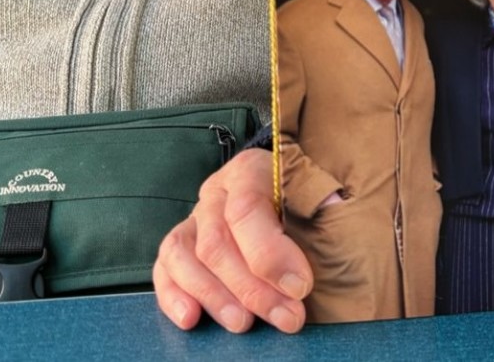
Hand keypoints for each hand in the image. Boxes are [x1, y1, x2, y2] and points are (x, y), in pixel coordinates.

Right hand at [153, 148, 312, 332]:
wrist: (291, 193)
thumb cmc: (310, 200)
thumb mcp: (323, 194)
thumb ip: (325, 205)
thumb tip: (328, 220)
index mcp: (251, 170)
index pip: (246, 210)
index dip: (270, 254)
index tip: (300, 286)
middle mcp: (217, 191)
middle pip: (217, 241)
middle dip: (252, 288)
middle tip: (287, 317)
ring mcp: (195, 217)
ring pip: (186, 255)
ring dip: (214, 296)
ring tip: (243, 324)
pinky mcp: (181, 244)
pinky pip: (165, 268)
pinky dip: (172, 295)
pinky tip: (190, 319)